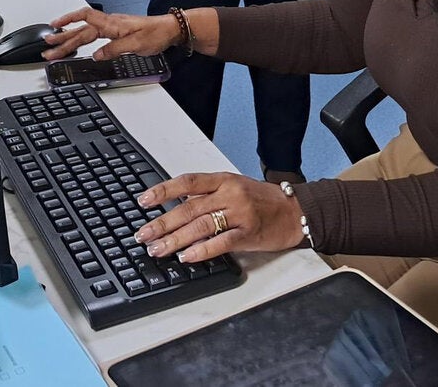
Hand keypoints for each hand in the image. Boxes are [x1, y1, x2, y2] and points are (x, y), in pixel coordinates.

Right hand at [41, 6, 180, 60]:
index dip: (68, 22)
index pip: (85, 19)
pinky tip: (78, 41)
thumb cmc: (156, 34)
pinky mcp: (117, 31)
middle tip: (48, 46)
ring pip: (86, 31)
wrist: (170, 30)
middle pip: (81, 28)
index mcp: (112, 24)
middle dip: (63, 37)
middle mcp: (110, 23)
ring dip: (70, 37)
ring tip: (56, 43)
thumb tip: (96, 55)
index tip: (54, 28)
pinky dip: (82, 36)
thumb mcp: (136, 45)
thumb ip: (115, 49)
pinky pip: (94, 32)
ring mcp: (113, 27)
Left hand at [133, 172, 304, 262]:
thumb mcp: (234, 187)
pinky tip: (187, 257)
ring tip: (158, 249)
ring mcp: (239, 213)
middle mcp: (229, 194)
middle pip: (189, 208)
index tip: (143, 201)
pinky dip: (202, 250)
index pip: (187, 182)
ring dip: (175, 240)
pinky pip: (221, 242)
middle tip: (143, 235)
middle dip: (162, 223)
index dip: (163, 191)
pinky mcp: (248, 233)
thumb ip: (208, 195)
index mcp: (223, 180)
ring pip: (201, 226)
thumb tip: (176, 205)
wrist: (294, 211)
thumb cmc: (262, 200)